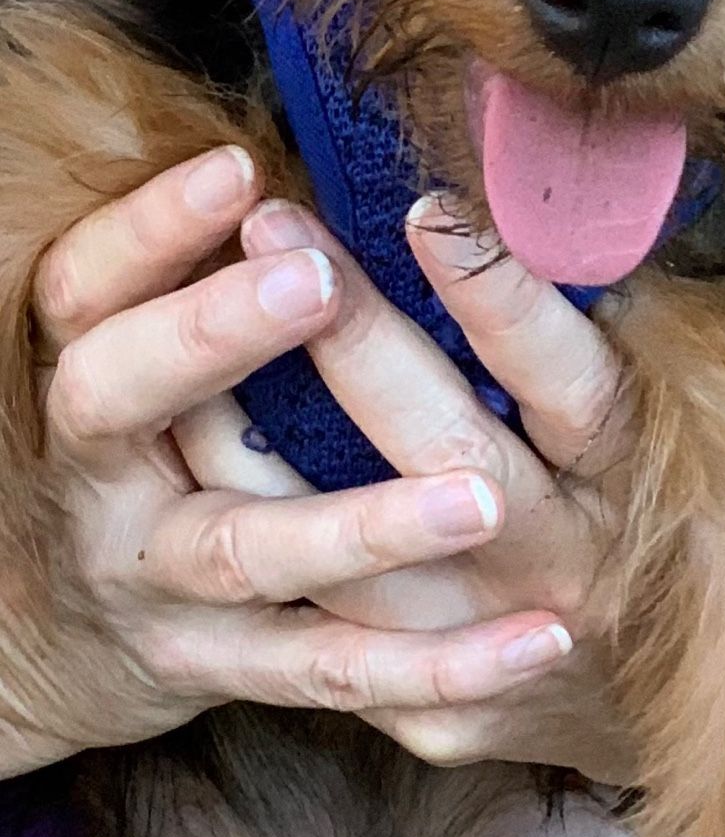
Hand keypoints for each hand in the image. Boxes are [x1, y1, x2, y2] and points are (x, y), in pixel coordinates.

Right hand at [1, 151, 577, 777]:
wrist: (74, 640)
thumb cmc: (145, 442)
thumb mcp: (143, 356)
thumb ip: (202, 275)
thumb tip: (303, 165)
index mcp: (84, 376)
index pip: (83, 292)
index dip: (148, 231)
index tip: (240, 170)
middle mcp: (106, 479)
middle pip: (126, 399)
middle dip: (217, 335)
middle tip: (317, 280)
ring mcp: (164, 586)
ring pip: (254, 550)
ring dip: (367, 523)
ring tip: (476, 499)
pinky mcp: (232, 670)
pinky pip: (338, 671)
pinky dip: (441, 664)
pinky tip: (538, 638)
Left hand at [178, 193, 638, 783]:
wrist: (679, 682)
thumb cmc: (663, 498)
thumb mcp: (665, 407)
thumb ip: (603, 325)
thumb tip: (536, 200)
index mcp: (633, 471)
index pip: (569, 378)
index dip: (500, 298)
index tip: (424, 208)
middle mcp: (568, 559)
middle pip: (447, 452)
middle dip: (354, 337)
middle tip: (275, 228)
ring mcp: (497, 645)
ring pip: (358, 558)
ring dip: (264, 451)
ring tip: (188, 341)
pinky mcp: (442, 716)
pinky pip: (328, 632)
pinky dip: (255, 542)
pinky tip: (191, 462)